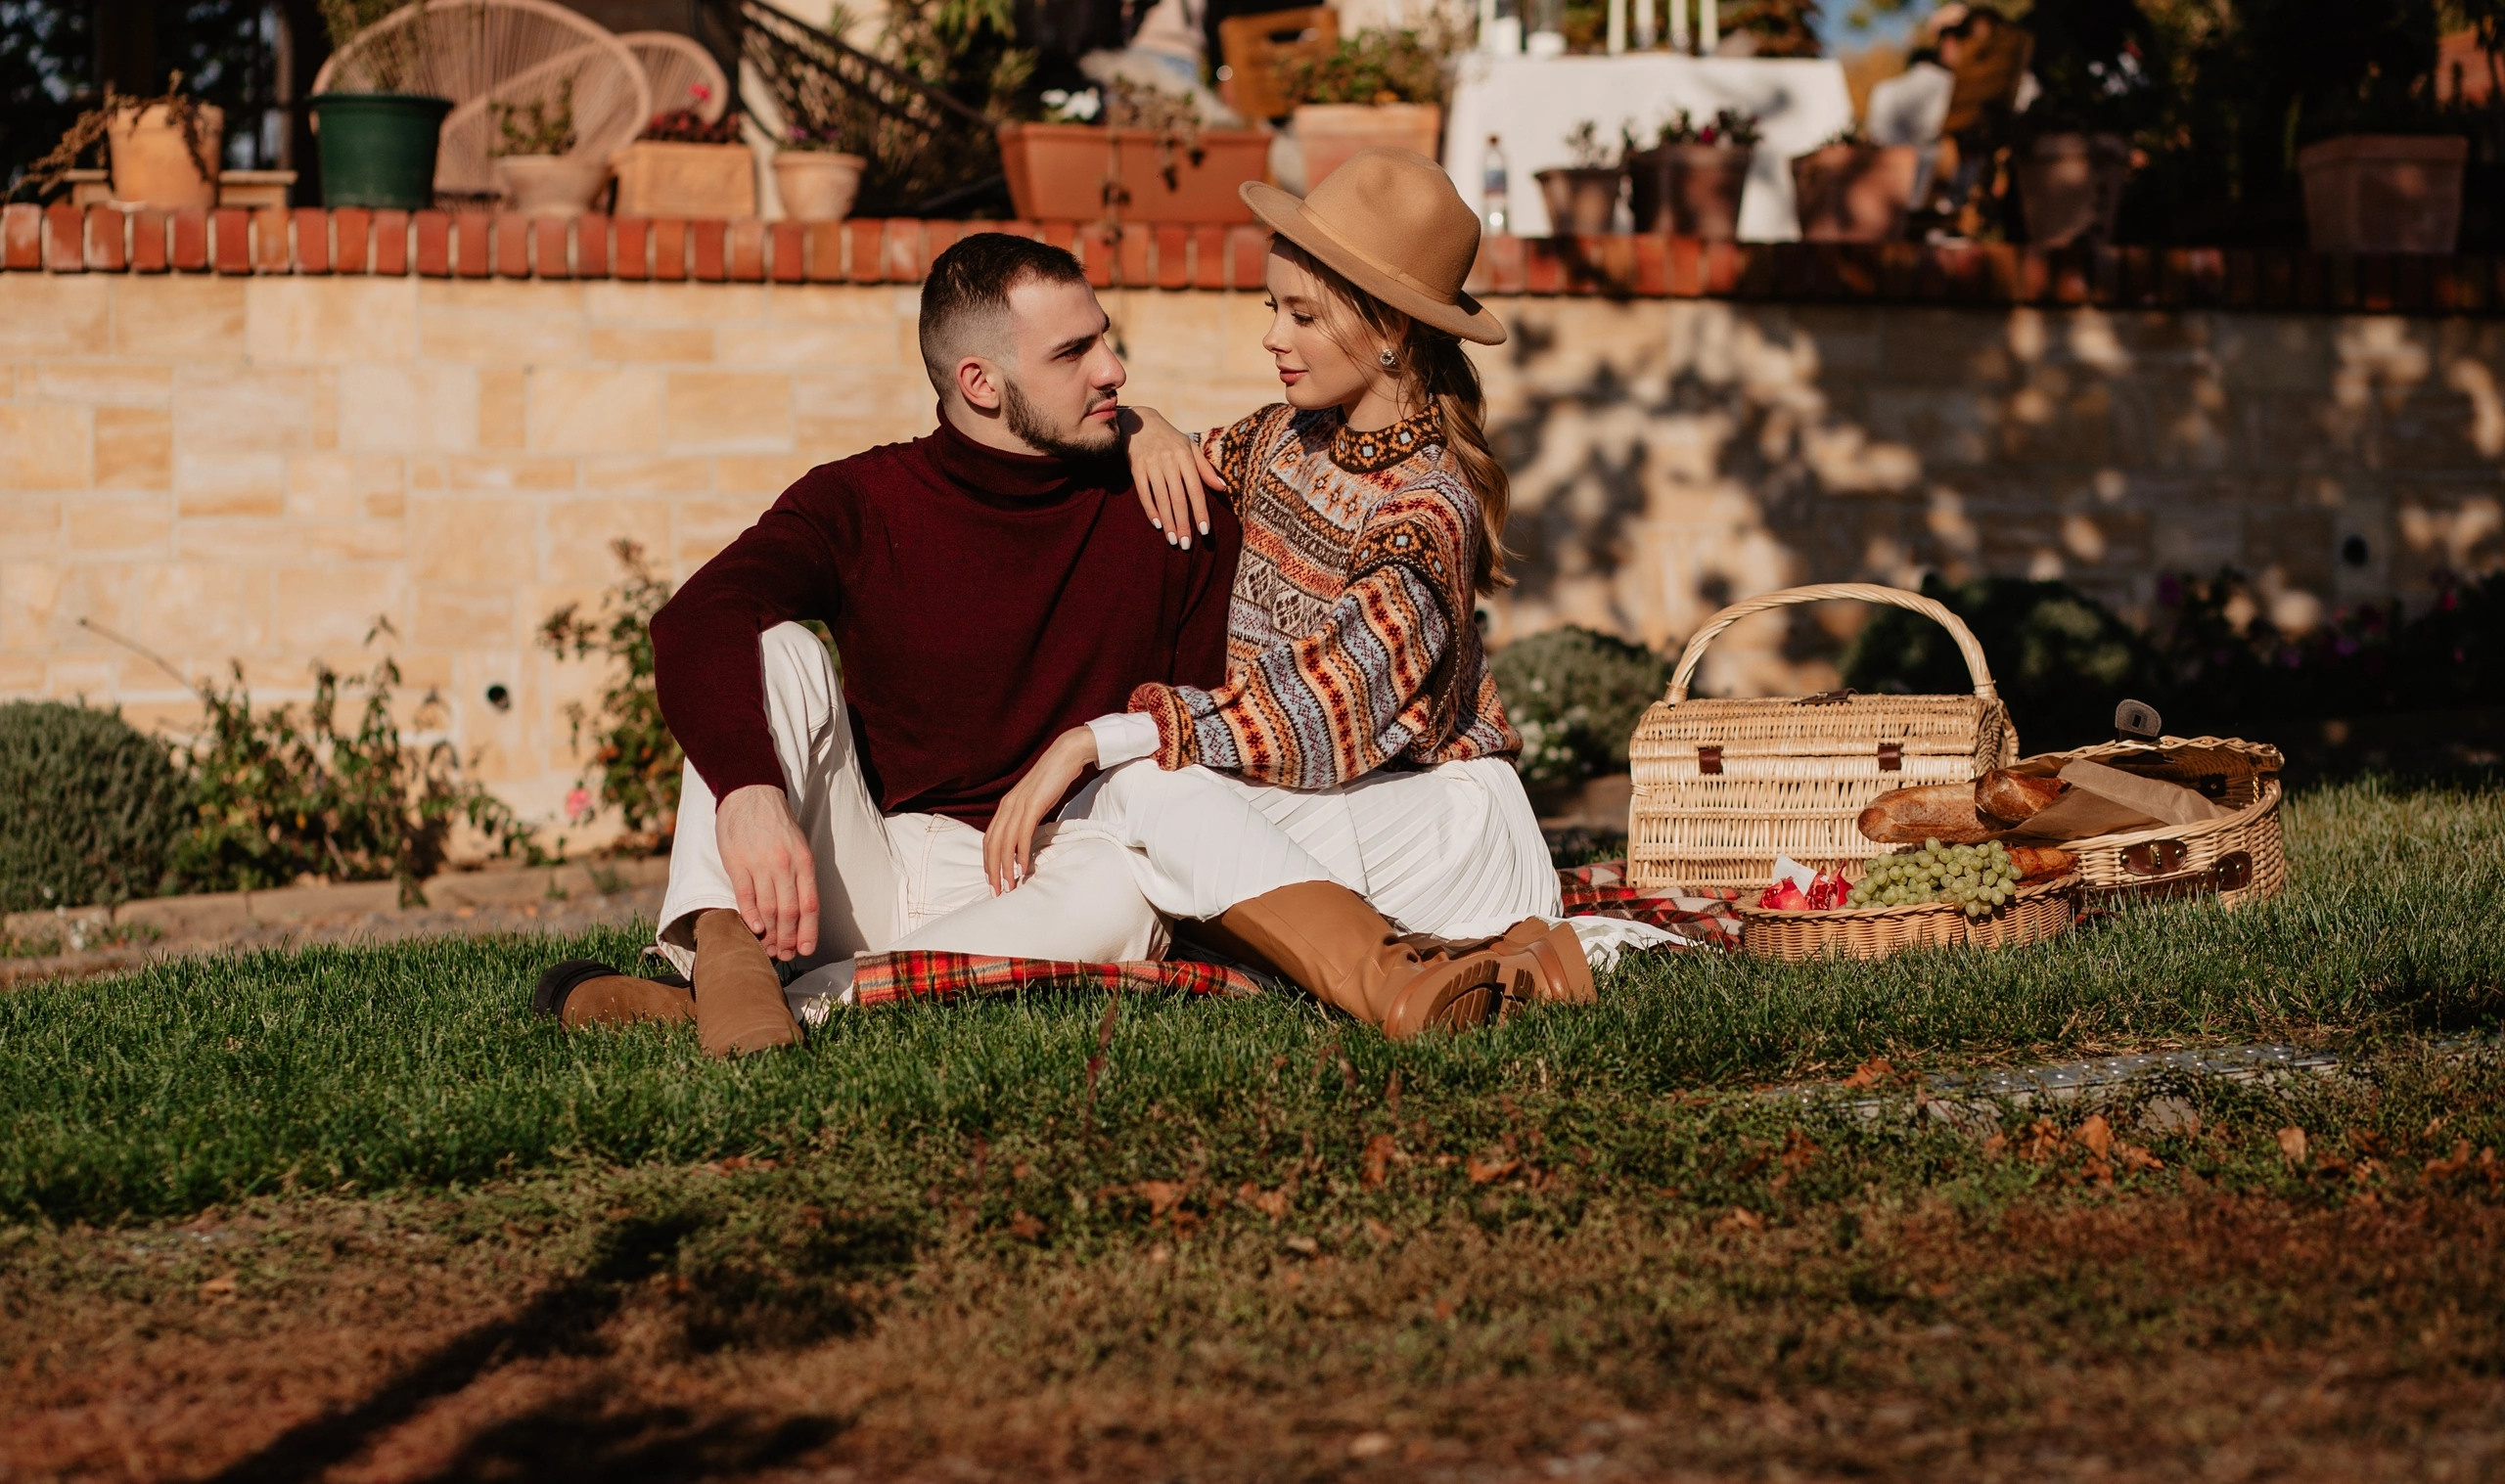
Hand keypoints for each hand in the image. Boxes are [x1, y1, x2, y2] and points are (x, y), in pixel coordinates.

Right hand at [715, 784, 817, 959]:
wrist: (750, 793)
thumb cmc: (777, 823)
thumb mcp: (799, 845)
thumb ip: (801, 875)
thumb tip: (801, 911)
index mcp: (804, 861)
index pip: (810, 905)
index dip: (808, 932)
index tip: (806, 950)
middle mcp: (785, 865)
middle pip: (789, 913)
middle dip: (788, 939)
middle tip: (785, 955)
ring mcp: (760, 864)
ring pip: (768, 909)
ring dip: (769, 934)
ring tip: (768, 949)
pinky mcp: (737, 863)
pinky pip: (745, 896)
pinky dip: (750, 916)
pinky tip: (753, 929)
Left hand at [983, 727, 1099, 894]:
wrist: (1066, 755)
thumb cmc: (1053, 779)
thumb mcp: (1035, 801)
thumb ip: (1027, 817)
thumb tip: (1025, 838)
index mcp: (1005, 806)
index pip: (989, 839)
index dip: (987, 862)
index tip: (992, 880)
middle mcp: (1007, 806)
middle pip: (992, 844)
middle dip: (992, 871)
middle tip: (996, 892)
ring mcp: (1019, 805)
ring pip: (1005, 842)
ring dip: (1005, 867)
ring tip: (1009, 885)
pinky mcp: (1033, 804)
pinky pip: (1022, 834)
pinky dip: (1021, 852)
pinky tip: (1023, 866)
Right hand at [1117, 406, 1226, 549]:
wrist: (1140, 422)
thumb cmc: (1170, 438)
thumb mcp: (1190, 448)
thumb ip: (1205, 469)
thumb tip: (1222, 488)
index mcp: (1185, 457)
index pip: (1195, 489)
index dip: (1200, 511)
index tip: (1204, 531)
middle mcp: (1169, 461)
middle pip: (1178, 498)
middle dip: (1183, 523)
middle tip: (1186, 544)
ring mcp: (1151, 465)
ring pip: (1162, 498)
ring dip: (1168, 521)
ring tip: (1173, 540)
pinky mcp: (1136, 468)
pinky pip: (1144, 493)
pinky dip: (1150, 509)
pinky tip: (1158, 524)